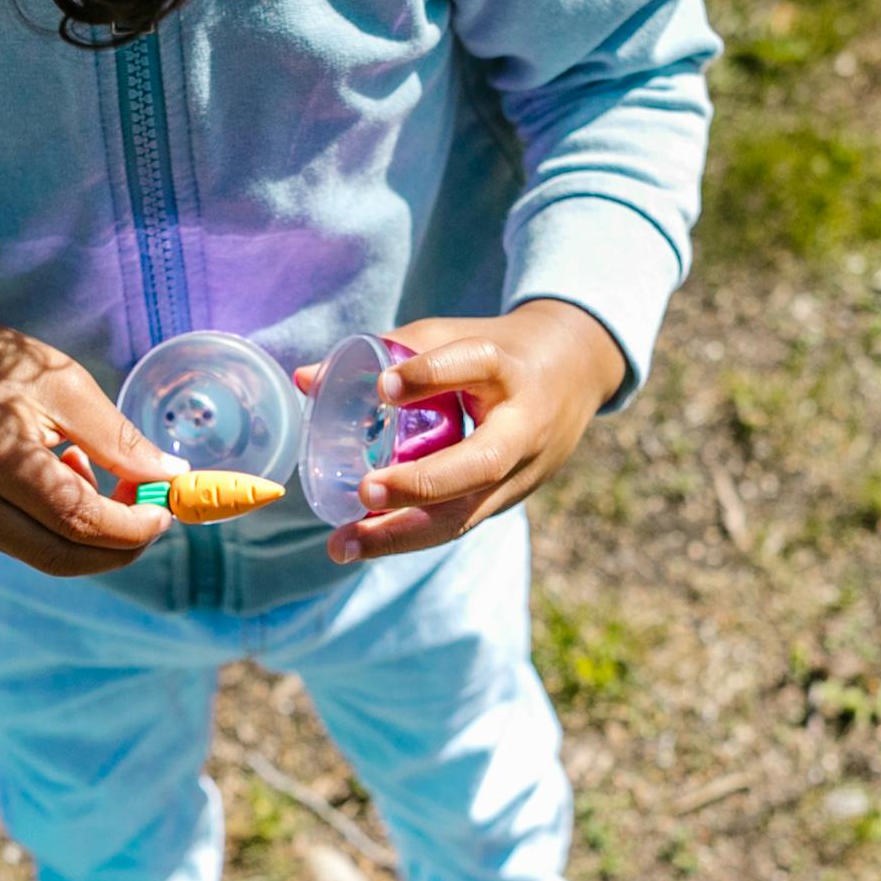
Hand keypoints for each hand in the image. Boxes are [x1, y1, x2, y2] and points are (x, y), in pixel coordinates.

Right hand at [0, 291, 186, 575]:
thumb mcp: (67, 385)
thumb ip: (119, 439)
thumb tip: (171, 478)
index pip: (75, 519)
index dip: (130, 525)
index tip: (166, 508)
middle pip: (61, 557)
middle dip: (119, 545)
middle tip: (153, 512)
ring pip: (48, 556)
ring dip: (93, 532)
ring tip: (94, 467)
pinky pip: (30, 543)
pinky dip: (65, 524)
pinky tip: (63, 472)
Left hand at [293, 299, 626, 563]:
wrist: (576, 373)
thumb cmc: (499, 350)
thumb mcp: (454, 335)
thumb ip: (385, 353)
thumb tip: (304, 378)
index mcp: (511, 367)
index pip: (477, 365)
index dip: (431, 375)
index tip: (383, 386)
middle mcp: (524, 426)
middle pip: (479, 465)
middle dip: (420, 484)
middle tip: (363, 492)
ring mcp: (522, 472)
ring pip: (467, 513)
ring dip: (402, 534)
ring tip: (343, 545)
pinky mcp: (509, 499)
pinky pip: (459, 523)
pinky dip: (410, 536)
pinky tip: (362, 544)